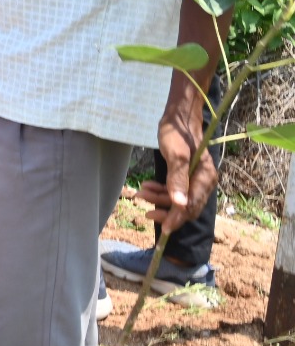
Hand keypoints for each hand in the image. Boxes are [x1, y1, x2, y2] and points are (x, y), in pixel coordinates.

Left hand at [139, 103, 216, 232]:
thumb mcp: (175, 154)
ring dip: (159, 198)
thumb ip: (177, 179)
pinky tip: (147, 186)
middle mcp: (204, 181)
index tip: (162, 229)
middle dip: (165, 209)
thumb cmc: (177, 132)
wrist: (179, 116)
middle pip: (186, 206)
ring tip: (140, 193)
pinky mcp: (187, 174)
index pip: (191, 207)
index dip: (176, 219)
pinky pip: (176, 189)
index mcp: (204, 178)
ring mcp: (196, 178)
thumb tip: (180, 205)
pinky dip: (162, 190)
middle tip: (144, 208)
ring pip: (179, 198)